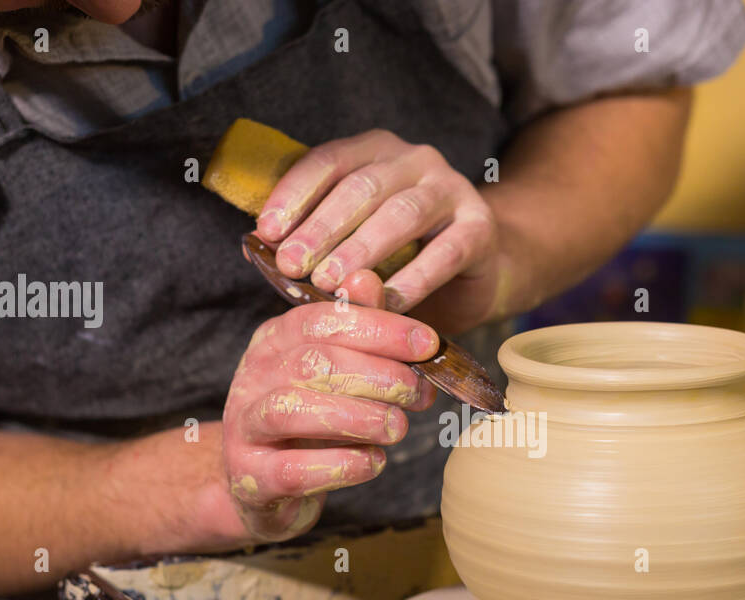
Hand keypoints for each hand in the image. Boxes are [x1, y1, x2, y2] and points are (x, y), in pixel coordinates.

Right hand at [218, 275, 437, 539]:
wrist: (262, 486)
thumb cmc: (311, 421)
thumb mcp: (335, 372)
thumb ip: (356, 330)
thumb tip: (368, 278)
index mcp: (274, 340)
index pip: (323, 321)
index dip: (380, 328)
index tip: (428, 343)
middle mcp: (252, 377)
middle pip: (313, 363)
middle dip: (378, 376)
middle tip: (418, 394)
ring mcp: (245, 428)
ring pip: (295, 411)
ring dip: (359, 417)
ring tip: (397, 427)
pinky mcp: (252, 478)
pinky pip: (294, 469)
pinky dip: (342, 465)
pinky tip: (373, 461)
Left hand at [254, 129, 503, 333]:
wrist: (474, 271)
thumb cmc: (401, 257)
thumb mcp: (354, 243)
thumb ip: (318, 244)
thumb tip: (264, 254)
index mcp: (375, 151)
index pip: (328, 161)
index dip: (294, 194)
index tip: (266, 231)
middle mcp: (415, 160)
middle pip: (362, 186)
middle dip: (322, 227)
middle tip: (292, 265)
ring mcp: (452, 189)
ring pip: (401, 213)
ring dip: (361, 250)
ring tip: (331, 283)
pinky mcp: (480, 225)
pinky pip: (445, 251)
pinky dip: (414, 279)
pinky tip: (387, 302)